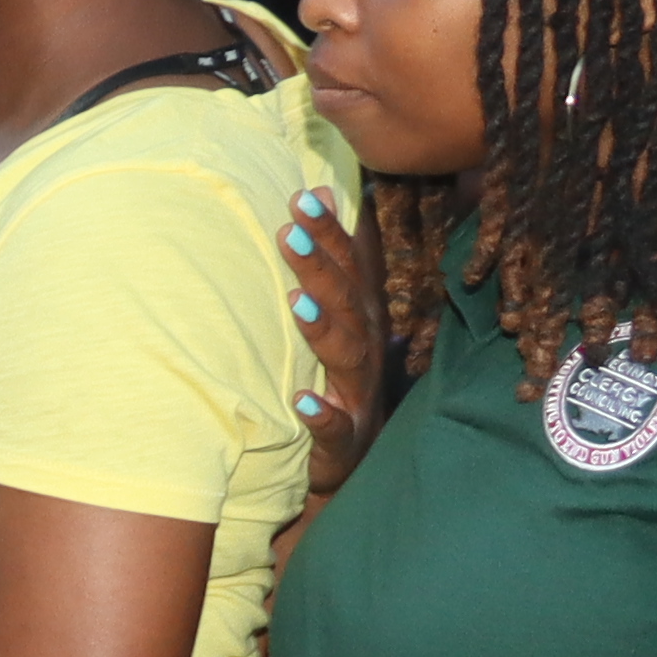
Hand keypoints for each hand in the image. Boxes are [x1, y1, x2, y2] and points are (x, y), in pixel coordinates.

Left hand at [273, 194, 383, 558]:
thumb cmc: (337, 382)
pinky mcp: (343, 442)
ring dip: (323, 329)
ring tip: (295, 303)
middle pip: (347, 301)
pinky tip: (302, 401)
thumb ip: (333, 262)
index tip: (305, 194)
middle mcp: (365, 352)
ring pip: (347, 356)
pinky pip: (335, 429)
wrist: (347, 466)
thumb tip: (318, 191)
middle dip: (323, 265)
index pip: (350, 268)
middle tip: (291, 229)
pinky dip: (322, 415)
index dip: (333, 232)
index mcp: (361, 320)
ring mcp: (358, 396)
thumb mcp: (338, 320)